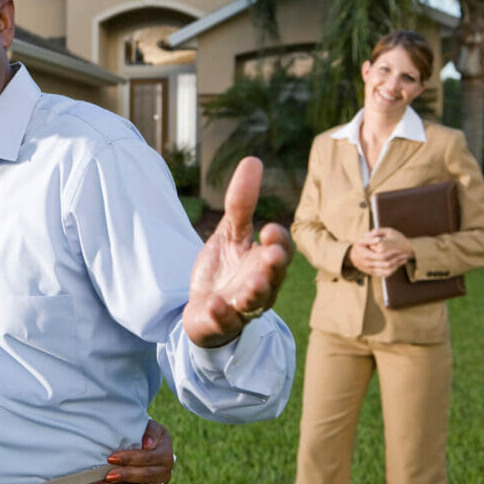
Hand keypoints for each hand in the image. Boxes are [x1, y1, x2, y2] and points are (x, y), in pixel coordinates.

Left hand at [106, 419, 173, 483]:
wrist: (148, 440)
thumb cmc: (143, 432)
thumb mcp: (149, 425)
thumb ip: (149, 432)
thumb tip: (146, 444)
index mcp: (165, 451)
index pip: (147, 456)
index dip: (130, 458)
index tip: (111, 458)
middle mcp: (166, 469)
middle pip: (148, 474)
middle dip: (128, 475)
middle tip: (110, 476)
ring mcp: (162, 483)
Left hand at [182, 157, 293, 347]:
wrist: (203, 310)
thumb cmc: (226, 270)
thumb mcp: (230, 233)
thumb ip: (241, 203)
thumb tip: (253, 160)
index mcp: (265, 263)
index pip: (280, 250)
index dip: (278, 241)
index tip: (269, 229)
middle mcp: (260, 286)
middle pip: (273, 277)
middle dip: (273, 267)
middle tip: (272, 255)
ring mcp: (240, 308)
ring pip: (254, 303)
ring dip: (254, 293)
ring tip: (251, 284)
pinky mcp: (219, 323)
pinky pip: (223, 321)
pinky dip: (221, 315)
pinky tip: (214, 304)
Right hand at [348, 228, 412, 276]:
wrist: (351, 258)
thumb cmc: (358, 247)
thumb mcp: (361, 240)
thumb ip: (370, 238)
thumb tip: (379, 239)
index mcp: (366, 255)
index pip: (381, 256)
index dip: (391, 254)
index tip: (398, 250)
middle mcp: (368, 264)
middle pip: (386, 264)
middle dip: (397, 260)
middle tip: (405, 255)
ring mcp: (371, 269)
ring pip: (386, 271)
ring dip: (397, 266)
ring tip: (403, 261)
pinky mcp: (373, 273)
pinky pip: (384, 274)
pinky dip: (393, 271)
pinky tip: (398, 265)